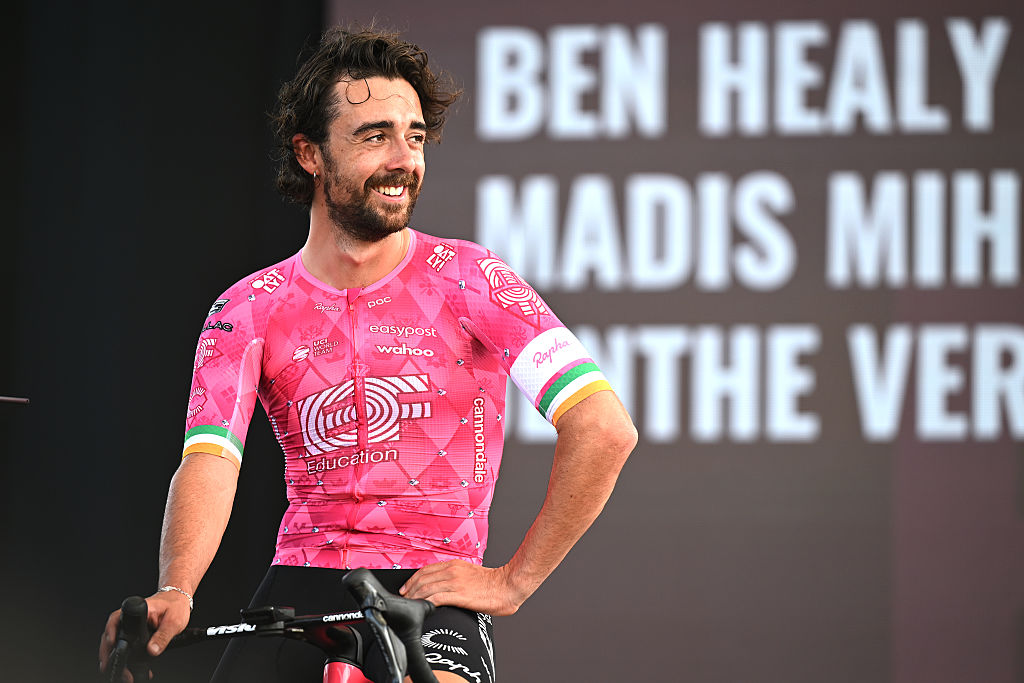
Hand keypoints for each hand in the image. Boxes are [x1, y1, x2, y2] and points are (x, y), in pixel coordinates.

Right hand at [98, 591, 191, 679]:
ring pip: (114, 643)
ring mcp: (129, 626)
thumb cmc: (175, 606)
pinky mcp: (133, 634)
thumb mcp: (174, 621)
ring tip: (124, 674)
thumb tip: (152, 650)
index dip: (110, 633)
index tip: (112, 644)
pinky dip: (126, 659)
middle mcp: (129, 618)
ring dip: (117, 658)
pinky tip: (132, 670)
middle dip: (109, 653)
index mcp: (138, 610)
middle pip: (110, 635)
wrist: (178, 601)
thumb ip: (163, 636)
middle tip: (112, 667)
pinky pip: (125, 647)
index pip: (116, 620)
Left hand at [399, 560, 528, 615]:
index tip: (407, 588)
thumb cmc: (493, 584)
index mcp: (454, 565)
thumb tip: (444, 588)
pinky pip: (435, 597)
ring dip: (414, 597)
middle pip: (422, 579)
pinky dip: (425, 603)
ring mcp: (455, 582)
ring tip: (410, 606)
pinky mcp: (459, 595)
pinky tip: (422, 608)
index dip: (412, 579)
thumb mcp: (470, 574)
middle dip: (410, 589)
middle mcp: (452, 571)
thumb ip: (456, 578)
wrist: (508, 586)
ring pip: (426, 588)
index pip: (426, 570)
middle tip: (404, 599)